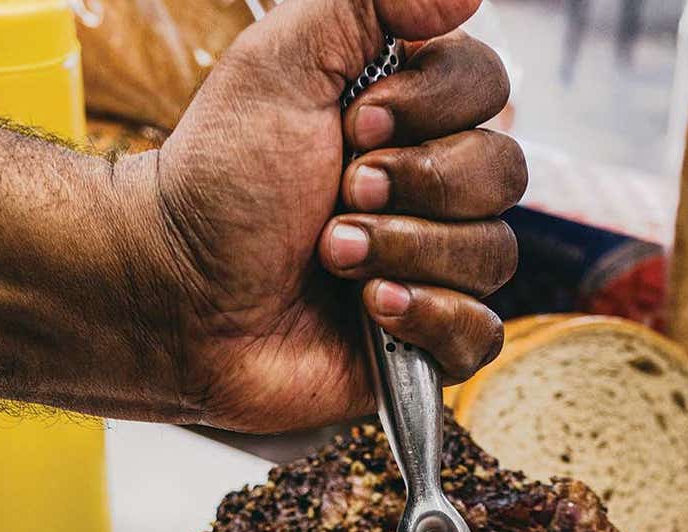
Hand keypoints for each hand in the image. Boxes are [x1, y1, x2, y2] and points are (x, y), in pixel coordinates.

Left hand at [130, 0, 525, 432]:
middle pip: (503, 171)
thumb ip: (370, 1)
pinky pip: (481, 333)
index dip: (433, 107)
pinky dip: (427, 318)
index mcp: (409, 116)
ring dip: (404, 250)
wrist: (184, 292)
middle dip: (417, 184)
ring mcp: (435, 268)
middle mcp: (432, 189)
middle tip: (341, 192)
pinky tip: (370, 312)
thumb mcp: (283, 60)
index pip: (491, 87)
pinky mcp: (429, 343)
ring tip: (332, 257)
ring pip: (493, 254)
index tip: (356, 123)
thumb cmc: (222, 179)